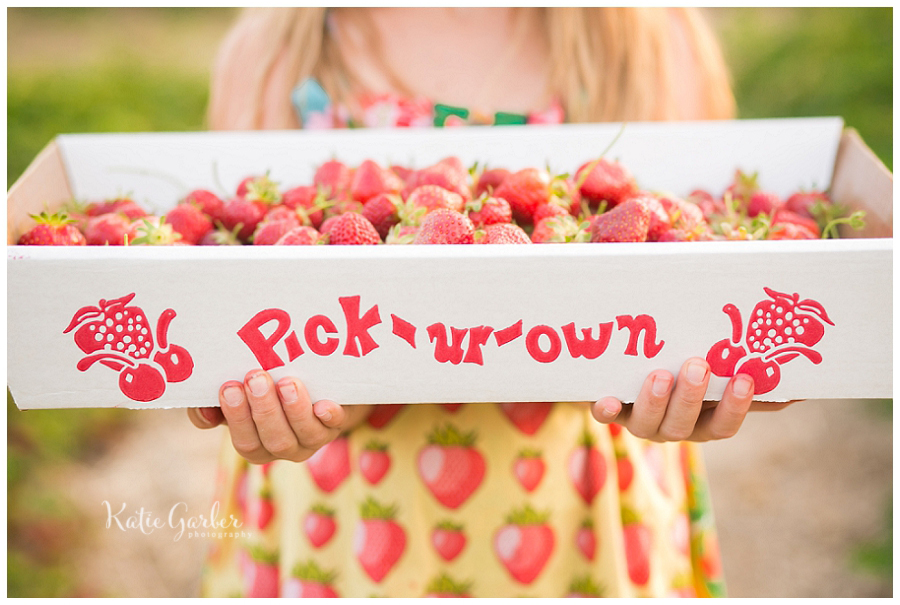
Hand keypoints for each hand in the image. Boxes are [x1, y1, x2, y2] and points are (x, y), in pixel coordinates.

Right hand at [187, 369, 371, 463]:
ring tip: (287, 383)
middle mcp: (285, 446)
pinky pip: (335, 424)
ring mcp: (313, 437)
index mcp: (258, 443)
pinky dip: (329, 415)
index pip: (245, 441)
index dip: (236, 417)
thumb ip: (215, 404)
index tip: (228, 387)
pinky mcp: (337, 422)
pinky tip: (324, 405)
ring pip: (304, 434)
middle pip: (274, 441)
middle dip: (264, 410)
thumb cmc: (266, 388)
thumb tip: (204, 411)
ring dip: (294, 409)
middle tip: (255, 378)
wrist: (316, 383)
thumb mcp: (239, 395)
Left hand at [590, 357, 755, 441]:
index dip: (735, 407)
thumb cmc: (680, 367)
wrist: (622, 368)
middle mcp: (671, 428)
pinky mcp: (607, 410)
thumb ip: (746, 374)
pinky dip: (606, 410)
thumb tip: (800, 376)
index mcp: (702, 421)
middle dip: (692, 398)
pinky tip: (606, 400)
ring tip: (661, 374)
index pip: (724, 425)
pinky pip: (605, 417)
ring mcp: (639, 421)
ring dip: (655, 401)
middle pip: (684, 426)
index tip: (744, 379)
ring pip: (648, 424)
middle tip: (698, 366)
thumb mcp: (714, 371)